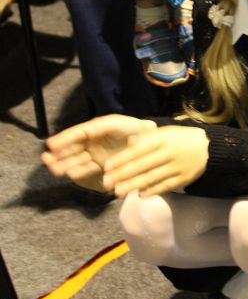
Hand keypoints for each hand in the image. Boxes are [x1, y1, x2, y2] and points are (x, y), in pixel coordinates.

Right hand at [41, 115, 156, 187]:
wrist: (149, 140)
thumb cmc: (136, 128)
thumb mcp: (124, 124)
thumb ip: (110, 127)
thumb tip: (95, 131)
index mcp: (98, 126)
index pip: (78, 132)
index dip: (64, 138)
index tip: (50, 144)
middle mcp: (94, 139)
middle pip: (73, 146)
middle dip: (60, 153)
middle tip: (46, 159)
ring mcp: (96, 152)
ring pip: (77, 158)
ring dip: (65, 163)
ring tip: (53, 169)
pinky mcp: (101, 164)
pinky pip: (87, 167)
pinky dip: (78, 171)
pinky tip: (69, 174)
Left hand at [102, 125, 208, 197]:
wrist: (209, 148)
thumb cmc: (181, 139)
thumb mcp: (166, 132)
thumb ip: (147, 137)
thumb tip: (129, 142)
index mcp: (163, 139)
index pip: (138, 150)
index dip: (122, 159)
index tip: (107, 167)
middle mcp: (169, 152)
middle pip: (143, 165)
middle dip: (123, 175)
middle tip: (107, 183)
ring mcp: (177, 166)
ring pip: (152, 177)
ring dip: (134, 185)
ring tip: (119, 191)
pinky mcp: (184, 178)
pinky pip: (166, 186)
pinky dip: (153, 191)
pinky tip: (140, 195)